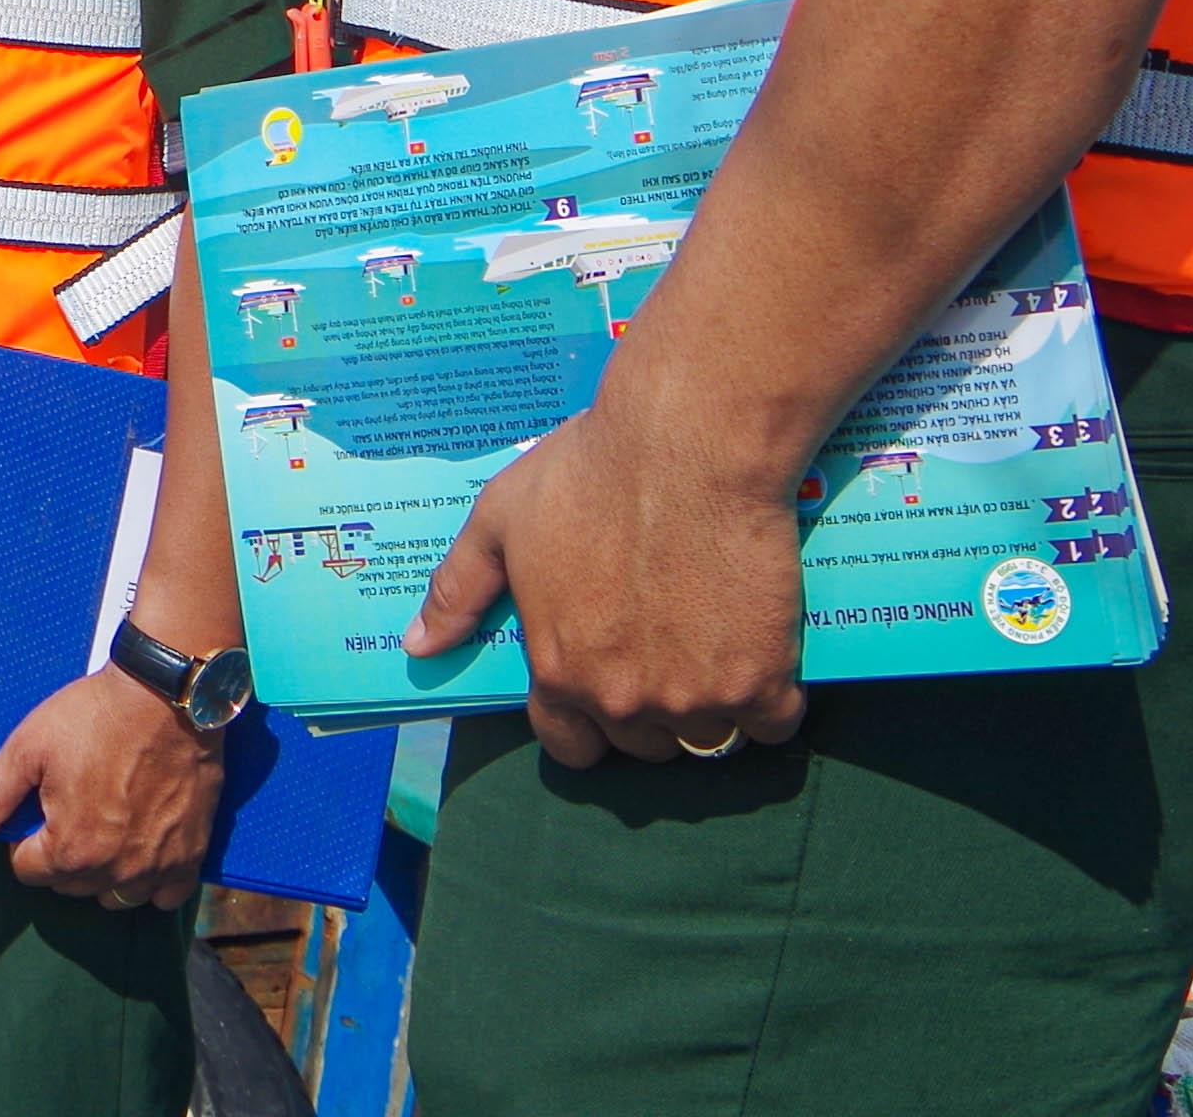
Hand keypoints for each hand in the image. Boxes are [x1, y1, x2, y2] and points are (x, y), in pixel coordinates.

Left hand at [0, 669, 219, 908]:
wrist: (167, 694)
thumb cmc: (93, 717)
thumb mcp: (26, 752)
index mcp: (70, 851)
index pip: (28, 871)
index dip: (25, 838)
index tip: (39, 804)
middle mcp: (115, 871)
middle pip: (70, 885)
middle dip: (61, 856)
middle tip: (70, 806)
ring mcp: (158, 867)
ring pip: (115, 897)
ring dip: (102, 874)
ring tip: (102, 827)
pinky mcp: (191, 855)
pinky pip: (166, 896)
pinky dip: (152, 882)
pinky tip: (143, 846)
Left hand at [404, 403, 805, 769]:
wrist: (689, 445)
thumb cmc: (589, 473)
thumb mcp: (500, 520)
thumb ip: (459, 591)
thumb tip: (418, 648)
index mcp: (558, 670)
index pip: (569, 746)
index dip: (585, 725)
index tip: (606, 693)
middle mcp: (622, 699)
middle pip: (642, 746)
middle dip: (649, 714)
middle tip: (665, 655)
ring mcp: (694, 698)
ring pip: (706, 738)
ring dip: (711, 710)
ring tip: (713, 653)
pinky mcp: (762, 682)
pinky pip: (773, 724)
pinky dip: (773, 700)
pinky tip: (766, 654)